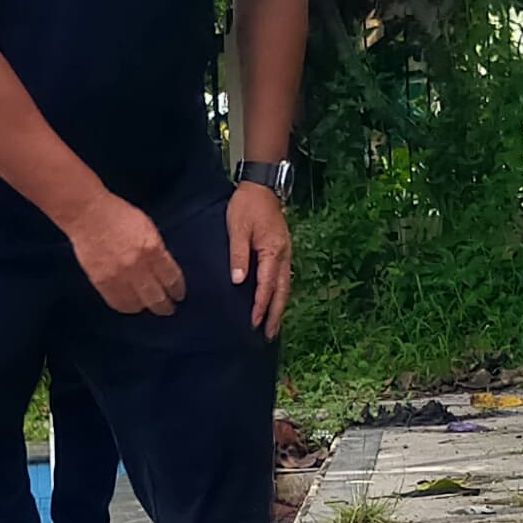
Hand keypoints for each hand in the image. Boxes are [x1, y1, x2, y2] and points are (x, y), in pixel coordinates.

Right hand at [68, 192, 184, 315]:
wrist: (88, 214)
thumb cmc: (117, 214)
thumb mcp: (147, 228)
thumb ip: (156, 250)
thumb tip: (162, 269)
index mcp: (153, 249)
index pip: (172, 278)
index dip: (177, 290)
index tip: (178, 295)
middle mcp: (137, 266)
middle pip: (157, 297)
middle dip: (165, 306)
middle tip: (167, 309)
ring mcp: (119, 276)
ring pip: (138, 304)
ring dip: (145, 307)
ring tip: (147, 306)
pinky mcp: (102, 282)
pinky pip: (118, 303)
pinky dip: (126, 306)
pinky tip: (129, 304)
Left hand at [227, 178, 293, 338]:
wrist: (262, 187)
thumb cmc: (247, 206)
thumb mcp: (238, 228)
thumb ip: (238, 255)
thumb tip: (239, 281)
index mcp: (272, 251)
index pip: (267, 285)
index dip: (260, 305)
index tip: (253, 322)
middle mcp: (283, 256)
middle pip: (281, 292)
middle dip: (275, 315)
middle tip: (269, 335)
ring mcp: (285, 254)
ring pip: (285, 287)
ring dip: (279, 308)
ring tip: (273, 326)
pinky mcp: (282, 252)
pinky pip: (283, 279)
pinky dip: (280, 295)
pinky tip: (274, 303)